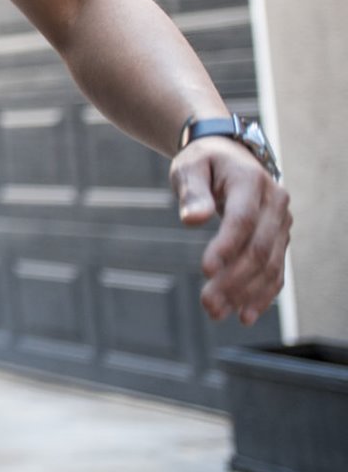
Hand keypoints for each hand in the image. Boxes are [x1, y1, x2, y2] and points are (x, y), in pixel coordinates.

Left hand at [171, 137, 290, 324]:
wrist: (229, 156)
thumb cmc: (204, 162)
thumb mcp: (190, 168)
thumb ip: (192, 192)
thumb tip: (192, 219)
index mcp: (251, 182)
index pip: (242, 220)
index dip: (226, 247)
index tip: (206, 270)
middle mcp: (275, 203)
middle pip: (258, 248)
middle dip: (234, 280)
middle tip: (208, 304)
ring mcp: (281, 223)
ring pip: (269, 264)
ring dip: (246, 293)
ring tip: (217, 312)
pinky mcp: (279, 239)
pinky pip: (276, 270)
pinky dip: (262, 294)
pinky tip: (245, 314)